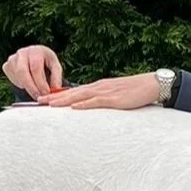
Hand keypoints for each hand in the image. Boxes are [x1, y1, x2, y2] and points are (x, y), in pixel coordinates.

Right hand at [3, 45, 62, 97]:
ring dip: (27, 87)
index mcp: (35, 51)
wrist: (34, 56)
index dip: (40, 82)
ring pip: (17, 77)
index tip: (46, 92)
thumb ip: (56, 77)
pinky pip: (13, 79)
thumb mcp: (55, 66)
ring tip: (36, 91)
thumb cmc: (46, 61)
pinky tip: (28, 84)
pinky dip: (21, 85)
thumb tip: (55, 89)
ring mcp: (12, 59)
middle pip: (22, 72)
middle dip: (31, 87)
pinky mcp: (6, 66)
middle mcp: (22, 52)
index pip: (35, 67)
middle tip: (39, 97)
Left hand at [39, 73, 159, 110]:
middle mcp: (99, 87)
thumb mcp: (117, 94)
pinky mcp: (115, 99)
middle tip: (38, 102)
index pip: (75, 90)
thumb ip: (104, 99)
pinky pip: (96, 101)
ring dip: (64, 100)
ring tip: (49, 105)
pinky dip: (84, 104)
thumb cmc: (136, 91)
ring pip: (80, 95)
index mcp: (99, 86)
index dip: (59, 95)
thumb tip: (93, 107)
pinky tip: (74, 107)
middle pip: (73, 92)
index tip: (46, 99)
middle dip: (55, 97)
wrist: (152, 84)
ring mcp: (106, 92)